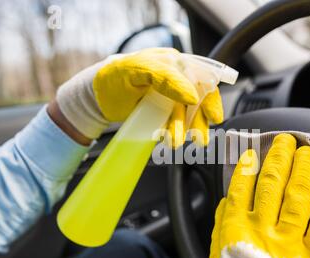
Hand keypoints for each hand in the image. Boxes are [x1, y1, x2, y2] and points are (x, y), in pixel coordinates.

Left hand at [56, 48, 223, 146]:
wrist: (96, 98)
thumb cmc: (114, 77)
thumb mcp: (136, 69)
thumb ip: (165, 77)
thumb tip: (192, 94)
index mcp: (173, 65)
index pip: (202, 79)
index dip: (210, 98)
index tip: (213, 116)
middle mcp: (176, 81)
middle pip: (199, 101)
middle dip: (200, 120)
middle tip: (200, 138)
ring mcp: (170, 99)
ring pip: (187, 116)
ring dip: (186, 130)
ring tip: (175, 141)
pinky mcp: (163, 115)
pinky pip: (175, 125)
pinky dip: (174, 133)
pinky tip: (168, 139)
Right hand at [206, 134, 309, 257]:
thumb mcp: (218, 256)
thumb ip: (222, 224)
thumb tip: (230, 197)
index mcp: (236, 229)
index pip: (243, 185)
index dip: (250, 164)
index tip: (255, 151)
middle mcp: (262, 231)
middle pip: (273, 183)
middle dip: (280, 157)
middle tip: (287, 142)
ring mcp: (289, 243)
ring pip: (298, 195)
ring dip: (304, 169)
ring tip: (308, 153)